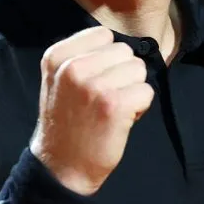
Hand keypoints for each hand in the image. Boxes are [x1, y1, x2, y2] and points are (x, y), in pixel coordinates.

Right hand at [29, 26, 154, 195]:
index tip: (96, 80)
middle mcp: (73, 67)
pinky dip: (141, 107)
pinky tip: (122, 120)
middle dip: (123, 74)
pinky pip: (147, 92)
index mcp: (57, 57)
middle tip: (106, 99)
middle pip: (125, 51)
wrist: (61, 168)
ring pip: (139, 70)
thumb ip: (81, 56)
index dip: (108, 58)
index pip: (104, 35)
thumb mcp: (58, 81)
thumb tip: (122, 46)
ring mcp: (94, 85)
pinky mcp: (114, 105)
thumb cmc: (66, 123)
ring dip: (133, 90)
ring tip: (113, 109)